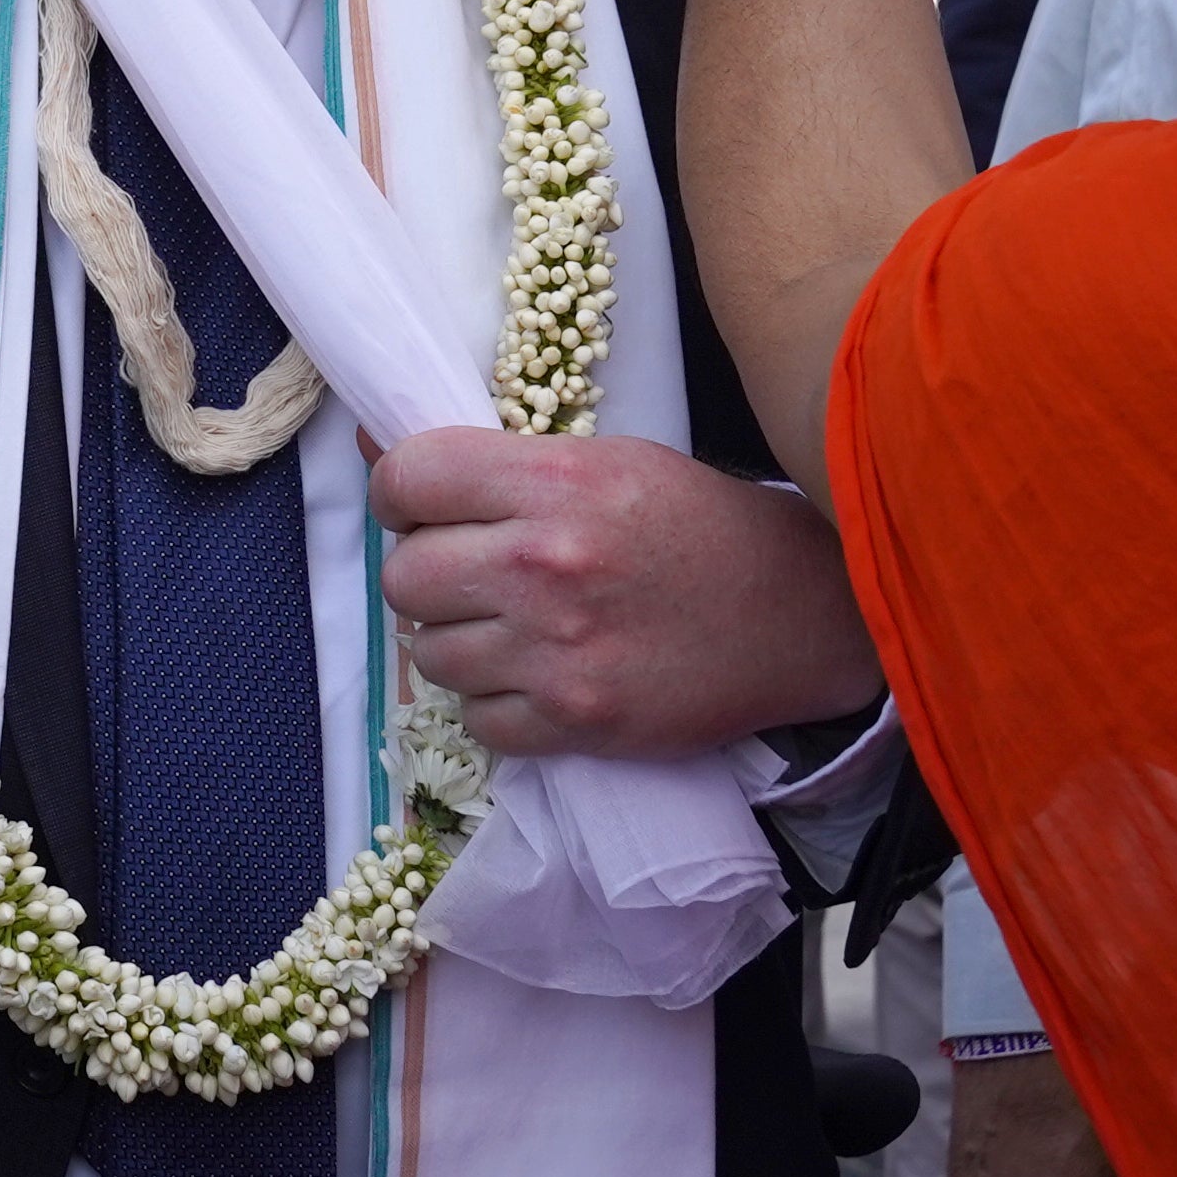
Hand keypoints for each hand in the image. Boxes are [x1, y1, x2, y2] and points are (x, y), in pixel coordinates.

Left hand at [372, 429, 882, 754]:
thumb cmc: (701, 525)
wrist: (799, 612)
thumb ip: (499, 463)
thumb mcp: (609, 459)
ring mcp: (558, 652)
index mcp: (557, 482)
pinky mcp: (576, 722)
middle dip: (429, 573)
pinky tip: (541, 673)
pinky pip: (476, 719)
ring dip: (461, 641)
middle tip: (474, 571)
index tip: (425, 506)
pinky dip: (496, 702)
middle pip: (404, 576)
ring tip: (515, 625)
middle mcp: (545, 566)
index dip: (402, 491)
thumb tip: (377, 453)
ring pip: (432, 654)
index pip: (408, 478)